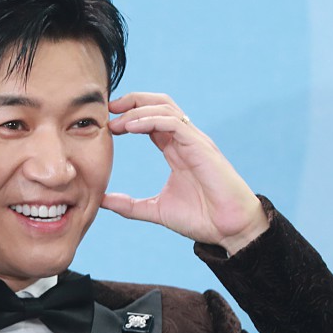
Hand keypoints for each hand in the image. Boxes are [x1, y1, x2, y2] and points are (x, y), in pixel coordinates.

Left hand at [101, 93, 267, 254]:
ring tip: (115, 122)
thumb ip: (129, 205)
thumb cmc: (201, 218)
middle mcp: (185, 140)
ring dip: (137, 110)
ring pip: (165, 108)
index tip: (106, 124)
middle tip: (107, 110)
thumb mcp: (156, 210)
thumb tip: (102, 200)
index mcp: (176, 150)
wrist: (230, 230)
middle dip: (132, 101)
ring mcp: (194, 141)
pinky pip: (173, 123)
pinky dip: (150, 120)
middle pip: (158, 104)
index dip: (128, 116)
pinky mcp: (201, 147)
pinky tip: (131, 127)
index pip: (151, 120)